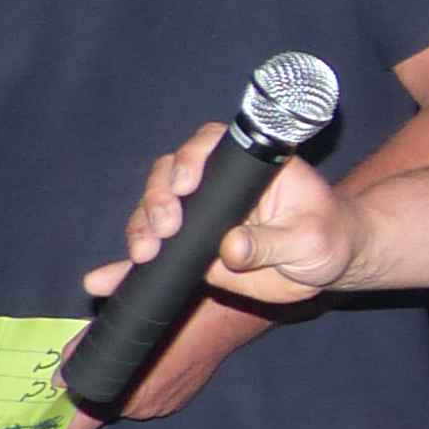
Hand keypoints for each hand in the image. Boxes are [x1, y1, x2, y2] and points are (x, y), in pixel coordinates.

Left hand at [59, 294, 278, 428]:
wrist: (222, 314)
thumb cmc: (168, 310)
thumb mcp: (114, 322)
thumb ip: (81, 351)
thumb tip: (61, 376)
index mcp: (120, 392)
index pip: (76, 428)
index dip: (64, 414)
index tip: (61, 399)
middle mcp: (140, 408)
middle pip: (101, 408)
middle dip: (99, 387)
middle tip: (105, 358)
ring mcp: (163, 406)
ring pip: (126, 401)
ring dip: (124, 384)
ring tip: (135, 354)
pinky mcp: (179, 400)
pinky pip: (150, 397)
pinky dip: (146, 383)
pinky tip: (156, 359)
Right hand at [86, 125, 359, 312]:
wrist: (326, 265)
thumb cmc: (326, 239)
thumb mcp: (310, 241)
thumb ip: (273, 243)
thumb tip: (230, 248)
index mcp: (247, 167)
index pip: (209, 145)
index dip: (190, 159)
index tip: (185, 185)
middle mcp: (215, 185)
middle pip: (168, 177)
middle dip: (157, 199)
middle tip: (165, 228)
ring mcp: (198, 217)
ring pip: (153, 213)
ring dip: (140, 230)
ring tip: (143, 254)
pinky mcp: (189, 251)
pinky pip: (153, 255)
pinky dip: (125, 270)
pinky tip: (102, 283)